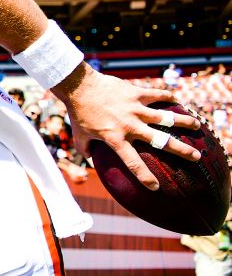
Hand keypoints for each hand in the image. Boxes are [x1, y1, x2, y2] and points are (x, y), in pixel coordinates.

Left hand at [54, 65, 199, 189]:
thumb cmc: (78, 113)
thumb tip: (90, 160)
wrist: (80, 87)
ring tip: (197, 126)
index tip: (156, 187)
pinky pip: (158, 95)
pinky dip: (169, 98)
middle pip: (161, 141)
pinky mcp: (137, 94)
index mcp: (116, 139)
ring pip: (167, 117)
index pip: (133, 163)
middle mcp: (130, 126)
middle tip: (196, 157)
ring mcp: (135, 109)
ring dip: (184, 122)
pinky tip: (178, 101)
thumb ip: (86, 150)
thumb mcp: (79, 136)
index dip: (144, 176)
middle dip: (181, 150)